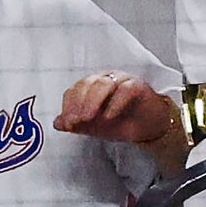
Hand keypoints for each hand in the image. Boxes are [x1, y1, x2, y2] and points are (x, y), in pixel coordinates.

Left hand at [55, 71, 179, 146]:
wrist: (148, 128)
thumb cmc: (120, 122)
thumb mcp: (94, 127)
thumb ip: (76, 124)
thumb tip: (57, 123)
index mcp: (91, 86)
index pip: (75, 90)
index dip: (69, 106)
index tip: (67, 123)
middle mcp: (105, 79)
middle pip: (87, 83)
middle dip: (79, 103)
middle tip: (76, 121)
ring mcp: (122, 80)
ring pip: (104, 83)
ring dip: (93, 101)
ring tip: (89, 118)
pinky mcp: (138, 85)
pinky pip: (126, 89)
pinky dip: (116, 103)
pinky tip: (109, 117)